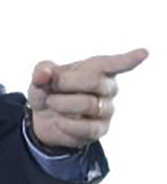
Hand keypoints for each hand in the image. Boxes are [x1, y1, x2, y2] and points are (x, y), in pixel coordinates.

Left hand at [27, 48, 148, 148]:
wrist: (42, 119)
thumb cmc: (49, 91)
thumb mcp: (40, 77)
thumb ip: (41, 71)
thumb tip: (44, 74)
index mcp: (95, 69)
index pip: (113, 64)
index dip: (128, 59)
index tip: (143, 53)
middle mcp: (107, 88)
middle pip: (95, 81)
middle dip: (66, 83)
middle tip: (51, 88)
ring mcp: (106, 109)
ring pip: (88, 104)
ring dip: (61, 104)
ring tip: (52, 103)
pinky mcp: (100, 129)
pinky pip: (85, 127)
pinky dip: (64, 122)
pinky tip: (59, 120)